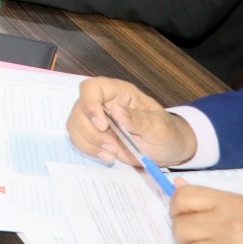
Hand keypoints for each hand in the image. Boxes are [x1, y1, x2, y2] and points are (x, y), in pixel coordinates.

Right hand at [67, 76, 197, 166]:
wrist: (168, 150)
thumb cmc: (167, 134)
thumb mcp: (159, 128)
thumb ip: (139, 120)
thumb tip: (116, 110)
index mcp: (120, 93)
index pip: (92, 87)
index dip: (90, 103)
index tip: (102, 125)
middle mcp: (103, 102)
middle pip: (78, 108)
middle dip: (91, 131)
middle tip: (112, 147)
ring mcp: (96, 118)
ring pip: (74, 124)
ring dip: (89, 142)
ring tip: (111, 153)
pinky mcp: (93, 134)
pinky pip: (78, 138)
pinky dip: (88, 149)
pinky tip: (107, 156)